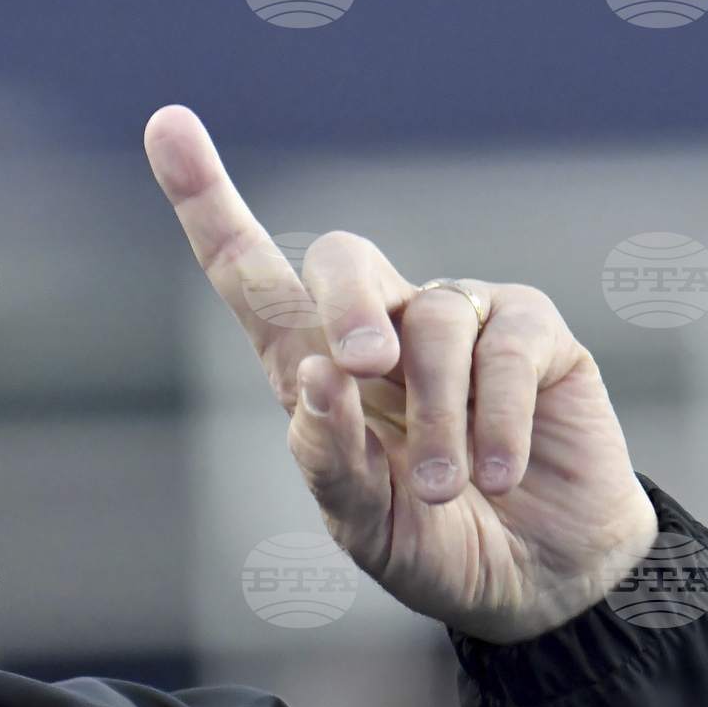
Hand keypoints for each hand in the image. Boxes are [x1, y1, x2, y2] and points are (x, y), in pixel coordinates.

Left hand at [144, 106, 656, 643]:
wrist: (542, 583)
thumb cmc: (436, 546)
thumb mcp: (363, 526)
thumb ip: (329, 464)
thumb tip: (318, 380)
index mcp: (313, 365)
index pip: (249, 270)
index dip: (206, 198)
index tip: (165, 123)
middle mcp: (382, 326)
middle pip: (341, 257)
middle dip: (347, 302)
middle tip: (363, 368)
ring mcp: (458, 320)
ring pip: (431, 320)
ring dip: (435, 415)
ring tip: (442, 489)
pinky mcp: (532, 333)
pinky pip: (505, 345)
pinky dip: (496, 417)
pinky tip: (499, 475)